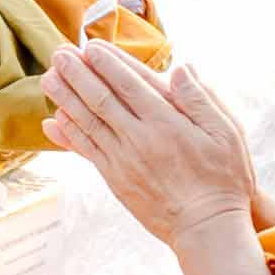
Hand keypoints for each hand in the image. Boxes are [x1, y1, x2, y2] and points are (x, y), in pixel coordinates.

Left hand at [46, 38, 258, 246]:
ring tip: (48, 78)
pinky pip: (87, 151)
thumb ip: (201, 99)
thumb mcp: (226, 133)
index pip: (130, 84)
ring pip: (87, 122)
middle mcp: (139, 139)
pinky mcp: (115, 179)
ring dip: (65, 98)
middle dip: (78, 74)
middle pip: (101, 99)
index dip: (108, 63)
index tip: (91, 46)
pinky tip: (54, 120)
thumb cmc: (223, 178)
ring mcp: (123, 160)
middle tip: (59, 53)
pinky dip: (68, 134)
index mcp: (167, 123)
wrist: (206, 228)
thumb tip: (181, 67)